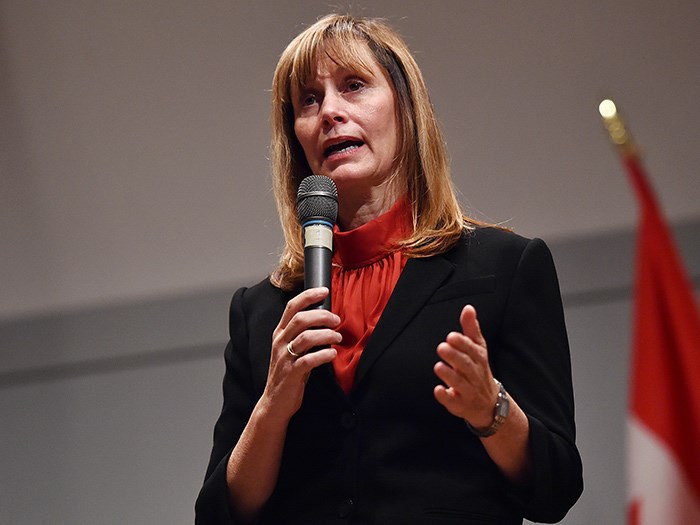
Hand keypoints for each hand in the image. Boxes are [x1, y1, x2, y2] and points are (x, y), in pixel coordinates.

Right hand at [263, 287, 341, 420]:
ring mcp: (284, 358)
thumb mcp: (291, 349)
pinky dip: (323, 355)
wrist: (275, 402)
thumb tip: (325, 318)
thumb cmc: (288, 373)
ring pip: (306, 338)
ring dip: (326, 335)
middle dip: (322, 316)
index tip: (324, 290)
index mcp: (280, 333)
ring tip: (337, 338)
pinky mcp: (291, 373)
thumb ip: (303, 334)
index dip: (308, 296)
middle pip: (301, 319)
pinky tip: (332, 354)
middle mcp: (280, 342)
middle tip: (337, 320)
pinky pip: (309, 360)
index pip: (292, 307)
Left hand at [433, 304, 498, 428]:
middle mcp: (475, 375)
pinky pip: (453, 402)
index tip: (451, 336)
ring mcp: (468, 391)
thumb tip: (468, 308)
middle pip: (466, 366)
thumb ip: (471, 329)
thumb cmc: (479, 369)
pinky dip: (446, 397)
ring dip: (449, 375)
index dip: (462, 343)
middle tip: (441, 347)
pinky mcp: (460, 405)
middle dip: (455, 357)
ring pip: (460, 383)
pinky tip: (438, 390)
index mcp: (479, 359)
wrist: (489, 404)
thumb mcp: (478, 348)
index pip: (472, 350)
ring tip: (438, 366)